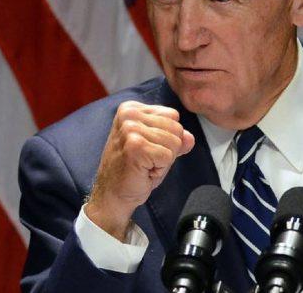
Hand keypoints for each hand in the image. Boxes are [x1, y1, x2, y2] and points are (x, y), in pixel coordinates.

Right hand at [85, 101, 194, 239]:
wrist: (112, 194)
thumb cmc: (133, 169)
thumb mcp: (157, 147)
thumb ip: (175, 137)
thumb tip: (189, 138)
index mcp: (131, 108)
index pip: (173, 115)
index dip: (168, 137)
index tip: (147, 148)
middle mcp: (129, 114)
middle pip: (176, 128)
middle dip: (168, 149)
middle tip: (146, 159)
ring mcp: (130, 129)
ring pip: (175, 142)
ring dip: (164, 160)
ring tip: (144, 165)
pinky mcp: (135, 146)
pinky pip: (168, 156)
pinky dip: (160, 169)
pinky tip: (144, 171)